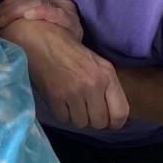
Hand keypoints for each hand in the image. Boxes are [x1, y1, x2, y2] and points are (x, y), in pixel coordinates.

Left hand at [0, 0, 83, 41]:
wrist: (71, 63)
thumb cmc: (50, 42)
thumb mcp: (33, 21)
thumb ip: (20, 4)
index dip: (6, 3)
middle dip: (8, 8)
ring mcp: (66, 8)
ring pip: (37, 2)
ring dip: (16, 11)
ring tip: (3, 22)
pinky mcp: (71, 20)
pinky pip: (54, 12)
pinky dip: (40, 11)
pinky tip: (27, 15)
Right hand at [0, 16, 129, 130]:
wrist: (41, 39)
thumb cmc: (69, 52)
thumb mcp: (96, 65)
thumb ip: (107, 88)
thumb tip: (111, 118)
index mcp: (107, 75)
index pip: (120, 113)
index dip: (113, 123)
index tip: (106, 121)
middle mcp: (94, 84)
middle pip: (99, 122)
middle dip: (91, 119)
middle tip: (83, 108)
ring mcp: (74, 91)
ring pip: (81, 123)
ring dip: (74, 116)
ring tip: (69, 101)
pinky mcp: (56, 96)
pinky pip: (63, 119)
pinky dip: (60, 113)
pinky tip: (58, 99)